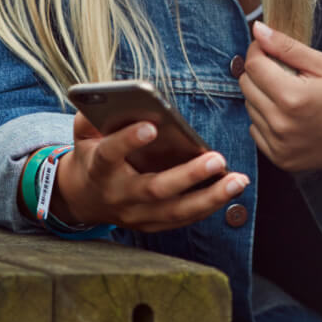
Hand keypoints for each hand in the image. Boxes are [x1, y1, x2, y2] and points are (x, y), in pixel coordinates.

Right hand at [51, 113, 247, 231]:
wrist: (83, 198)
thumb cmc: (93, 155)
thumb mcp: (84, 133)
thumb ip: (92, 115)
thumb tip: (117, 96)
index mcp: (99, 168)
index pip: (110, 154)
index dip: (128, 140)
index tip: (151, 126)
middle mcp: (118, 195)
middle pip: (154, 189)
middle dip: (188, 175)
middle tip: (217, 159)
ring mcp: (135, 215)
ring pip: (175, 211)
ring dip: (210, 197)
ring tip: (238, 181)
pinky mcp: (150, 225)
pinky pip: (183, 219)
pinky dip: (208, 206)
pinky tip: (231, 190)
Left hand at [239, 21, 321, 175]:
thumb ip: (287, 47)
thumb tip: (258, 30)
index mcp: (292, 97)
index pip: (253, 66)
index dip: (257, 51)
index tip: (268, 48)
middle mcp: (281, 124)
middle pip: (246, 87)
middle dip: (259, 73)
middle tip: (284, 73)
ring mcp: (279, 146)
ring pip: (249, 108)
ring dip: (262, 97)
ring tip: (291, 96)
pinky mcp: (280, 159)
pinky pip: (255, 131)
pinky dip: (266, 120)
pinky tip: (289, 117)